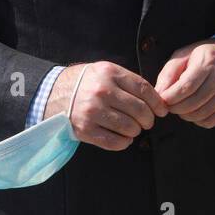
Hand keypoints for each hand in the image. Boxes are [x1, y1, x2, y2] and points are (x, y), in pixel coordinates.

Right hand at [47, 61, 166, 151]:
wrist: (53, 93)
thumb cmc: (86, 82)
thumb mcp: (105, 71)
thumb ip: (128, 81)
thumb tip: (155, 99)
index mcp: (110, 74)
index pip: (144, 90)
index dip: (157, 103)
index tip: (162, 110)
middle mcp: (102, 92)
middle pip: (139, 110)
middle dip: (148, 119)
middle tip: (147, 121)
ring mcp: (93, 112)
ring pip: (130, 128)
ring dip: (136, 131)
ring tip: (134, 128)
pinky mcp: (85, 130)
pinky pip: (115, 142)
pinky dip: (124, 142)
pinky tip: (124, 138)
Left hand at [155, 40, 214, 128]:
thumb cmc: (202, 56)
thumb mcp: (183, 56)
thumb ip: (169, 73)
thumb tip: (158, 94)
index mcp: (208, 63)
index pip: (186, 87)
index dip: (170, 97)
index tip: (162, 99)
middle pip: (192, 103)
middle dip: (175, 108)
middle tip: (169, 104)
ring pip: (200, 114)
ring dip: (184, 115)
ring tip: (180, 106)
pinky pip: (210, 122)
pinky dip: (197, 120)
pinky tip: (194, 110)